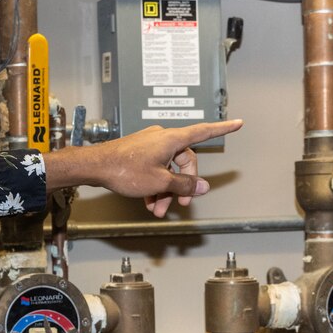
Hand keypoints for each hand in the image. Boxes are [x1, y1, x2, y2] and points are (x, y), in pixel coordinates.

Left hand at [43, 120, 242, 217]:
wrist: (95, 167)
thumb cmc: (124, 170)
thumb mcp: (160, 182)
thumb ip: (184, 185)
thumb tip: (202, 187)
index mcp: (172, 139)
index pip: (203, 132)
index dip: (222, 129)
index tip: (238, 123)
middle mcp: (162, 138)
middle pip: (184, 161)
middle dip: (183, 185)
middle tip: (181, 204)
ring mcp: (149, 145)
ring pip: (167, 169)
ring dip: (166, 190)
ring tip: (158, 209)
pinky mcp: (139, 153)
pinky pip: (155, 169)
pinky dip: (155, 185)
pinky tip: (148, 202)